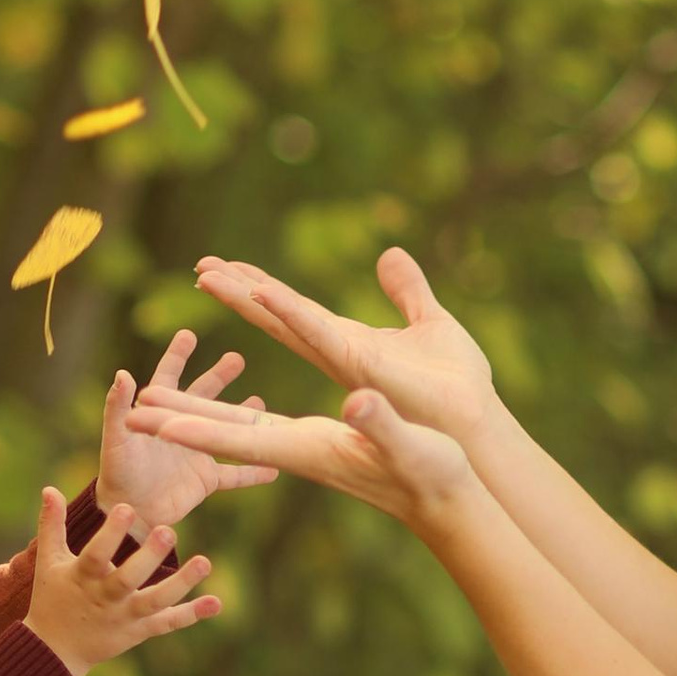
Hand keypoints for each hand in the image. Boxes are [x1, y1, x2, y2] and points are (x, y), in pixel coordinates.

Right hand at [27, 489, 220, 675]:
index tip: (127, 508)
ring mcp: (125, 617)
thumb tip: (50, 488)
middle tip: (168, 531)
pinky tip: (216, 602)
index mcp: (82, 578)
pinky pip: (168, 623)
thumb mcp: (49, 562)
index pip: (95, 555)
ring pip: (154, 603)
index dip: (110, 534)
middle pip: (128, 580)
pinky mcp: (141, 631)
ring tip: (205, 562)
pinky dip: (192, 614)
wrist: (55, 651)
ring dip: (181, 584)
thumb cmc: (53, 598)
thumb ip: (52, 525)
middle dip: (148, 559)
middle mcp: (105, 599)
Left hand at [97, 330, 278, 534]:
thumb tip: (122, 374)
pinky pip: (237, 473)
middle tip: (238, 358)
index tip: (189, 334)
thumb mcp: (118, 439)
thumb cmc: (118, 475)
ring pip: (225, 428)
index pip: (168, 377)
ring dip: (242, 414)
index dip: (178, 355)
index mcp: (158, 414)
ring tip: (261, 402)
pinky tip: (277, 464)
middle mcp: (180, 429)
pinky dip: (256, 470)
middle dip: (219, 375)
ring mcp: (197, 453)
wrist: (131, 515)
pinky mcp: (208, 479)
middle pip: (204, 396)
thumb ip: (119, 408)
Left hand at [129, 381, 473, 533]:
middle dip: (175, 425)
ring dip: (193, 418)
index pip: (241, 441)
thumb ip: (382, 423)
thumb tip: (355, 401)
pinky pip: (262, 429)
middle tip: (126, 414)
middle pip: (223, 437)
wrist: (449, 500)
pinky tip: (219, 408)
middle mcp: (298, 452)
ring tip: (153, 404)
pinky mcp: (318, 445)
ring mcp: (305, 450)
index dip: (195, 429)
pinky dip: (233, 416)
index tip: (152, 421)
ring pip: (236, 431)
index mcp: (311, 449)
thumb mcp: (411, 444)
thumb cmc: (435, 473)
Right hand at [190, 246, 498, 446]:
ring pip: (286, 323)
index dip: (259, 289)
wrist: (477, 422)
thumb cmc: (457, 387)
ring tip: (208, 276)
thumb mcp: (431, 322)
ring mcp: (344, 361)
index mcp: (349, 343)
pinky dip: (291, 312)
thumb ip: (408, 290)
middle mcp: (336, 353)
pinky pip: (319, 334)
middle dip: (238, 293)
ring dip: (248, 298)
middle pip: (277, 316)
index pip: (295, 310)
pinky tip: (264, 293)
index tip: (225, 267)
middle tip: (199, 269)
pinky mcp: (361, 366)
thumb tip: (390, 253)